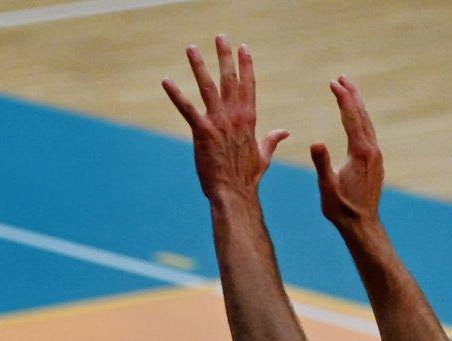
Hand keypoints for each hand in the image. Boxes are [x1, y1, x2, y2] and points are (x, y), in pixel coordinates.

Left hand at [163, 37, 287, 203]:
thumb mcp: (264, 155)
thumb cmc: (247, 177)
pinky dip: (176, 94)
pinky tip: (166, 81)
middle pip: (229, 78)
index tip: (243, 47)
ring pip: (207, 86)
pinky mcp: (202, 132)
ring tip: (191, 48)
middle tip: (220, 36)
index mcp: (249, 118)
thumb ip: (272, 139)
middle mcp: (235, 115)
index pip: (248, 84)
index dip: (245, 64)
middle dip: (224, 55)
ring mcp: (218, 122)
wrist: (234, 193)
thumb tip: (285, 131)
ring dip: (198, 65)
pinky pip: (186, 108)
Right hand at [310, 76, 383, 230]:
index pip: (351, 118)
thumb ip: (322, 163)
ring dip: (357, 106)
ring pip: (366, 123)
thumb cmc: (341, 208)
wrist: (361, 224)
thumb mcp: (327, 187)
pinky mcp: (374, 161)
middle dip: (352, 95)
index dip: (342, 99)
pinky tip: (355, 119)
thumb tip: (316, 142)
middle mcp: (371, 149)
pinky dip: (360, 120)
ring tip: (348, 92)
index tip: (334, 83)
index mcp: (360, 152)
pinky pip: (367, 133)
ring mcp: (375, 154)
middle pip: (362, 115)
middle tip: (342, 78)